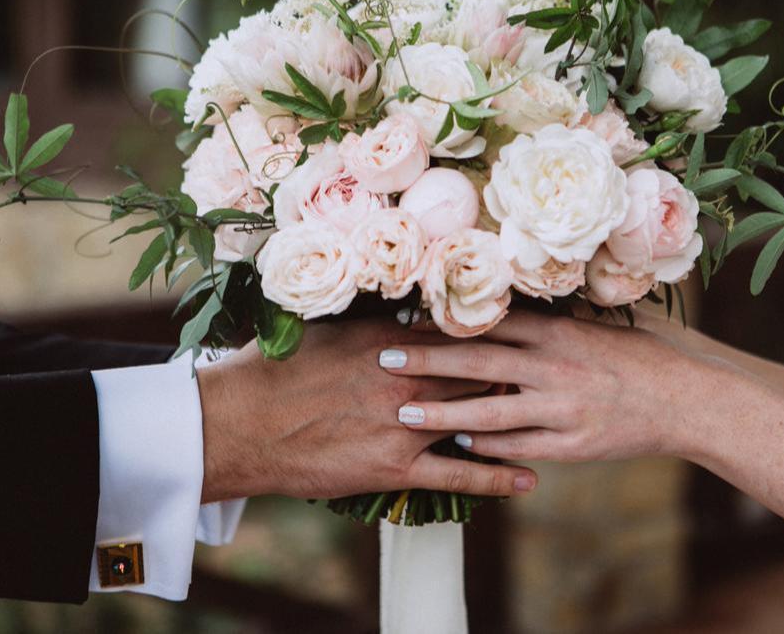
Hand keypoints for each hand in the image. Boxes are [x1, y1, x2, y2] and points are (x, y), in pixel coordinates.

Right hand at [197, 317, 537, 500]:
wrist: (240, 425)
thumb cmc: (274, 371)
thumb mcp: (324, 328)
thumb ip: (371, 319)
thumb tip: (401, 304)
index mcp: (389, 338)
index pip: (458, 329)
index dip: (493, 329)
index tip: (522, 326)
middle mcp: (406, 376)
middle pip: (479, 369)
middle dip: (510, 369)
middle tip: (541, 370)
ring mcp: (405, 423)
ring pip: (477, 415)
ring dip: (509, 415)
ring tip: (543, 415)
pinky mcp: (396, 467)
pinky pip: (459, 474)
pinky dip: (497, 477)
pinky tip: (527, 479)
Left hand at [380, 309, 705, 462]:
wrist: (689, 399)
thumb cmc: (645, 353)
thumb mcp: (601, 323)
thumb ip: (556, 317)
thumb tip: (512, 296)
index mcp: (560, 330)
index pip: (492, 319)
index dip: (447, 317)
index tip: (407, 315)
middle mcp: (555, 366)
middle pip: (479, 360)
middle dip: (428, 360)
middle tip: (385, 359)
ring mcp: (562, 409)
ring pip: (490, 411)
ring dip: (443, 412)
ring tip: (405, 413)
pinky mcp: (572, 445)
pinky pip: (518, 446)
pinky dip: (486, 446)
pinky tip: (458, 444)